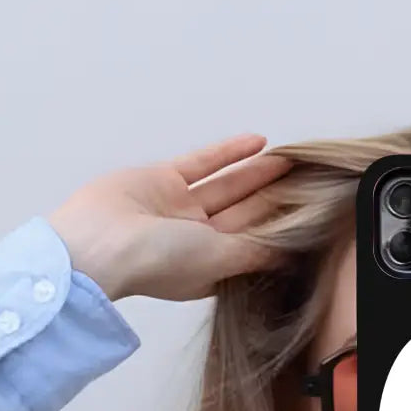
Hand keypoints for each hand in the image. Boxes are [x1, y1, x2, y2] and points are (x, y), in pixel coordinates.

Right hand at [48, 134, 290, 300]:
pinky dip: (229, 153)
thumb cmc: (155, 262)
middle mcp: (198, 240)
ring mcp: (180, 210)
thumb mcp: (219, 260)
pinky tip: (258, 142)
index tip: (315, 215)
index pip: (258, 244)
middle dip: (276, 198)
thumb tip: (293, 255)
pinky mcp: (163, 181)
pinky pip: (204, 164)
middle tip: (311, 180)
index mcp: (213, 267)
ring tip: (292, 159)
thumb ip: (256, 253)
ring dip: (259, 173)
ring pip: (230, 187)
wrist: (95, 243)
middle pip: (247, 214)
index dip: (284, 229)